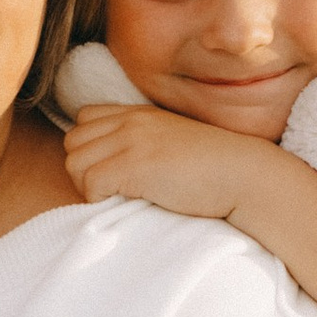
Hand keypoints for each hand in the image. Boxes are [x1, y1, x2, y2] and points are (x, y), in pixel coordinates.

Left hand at [64, 103, 249, 224]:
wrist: (243, 175)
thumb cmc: (214, 168)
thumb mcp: (172, 141)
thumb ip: (143, 142)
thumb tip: (115, 168)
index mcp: (138, 113)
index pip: (84, 119)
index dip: (90, 147)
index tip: (110, 170)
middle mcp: (130, 122)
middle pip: (72, 142)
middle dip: (84, 168)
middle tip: (110, 189)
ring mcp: (131, 142)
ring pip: (74, 164)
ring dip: (89, 186)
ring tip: (118, 197)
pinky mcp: (134, 166)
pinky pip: (90, 184)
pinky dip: (99, 200)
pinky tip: (126, 202)